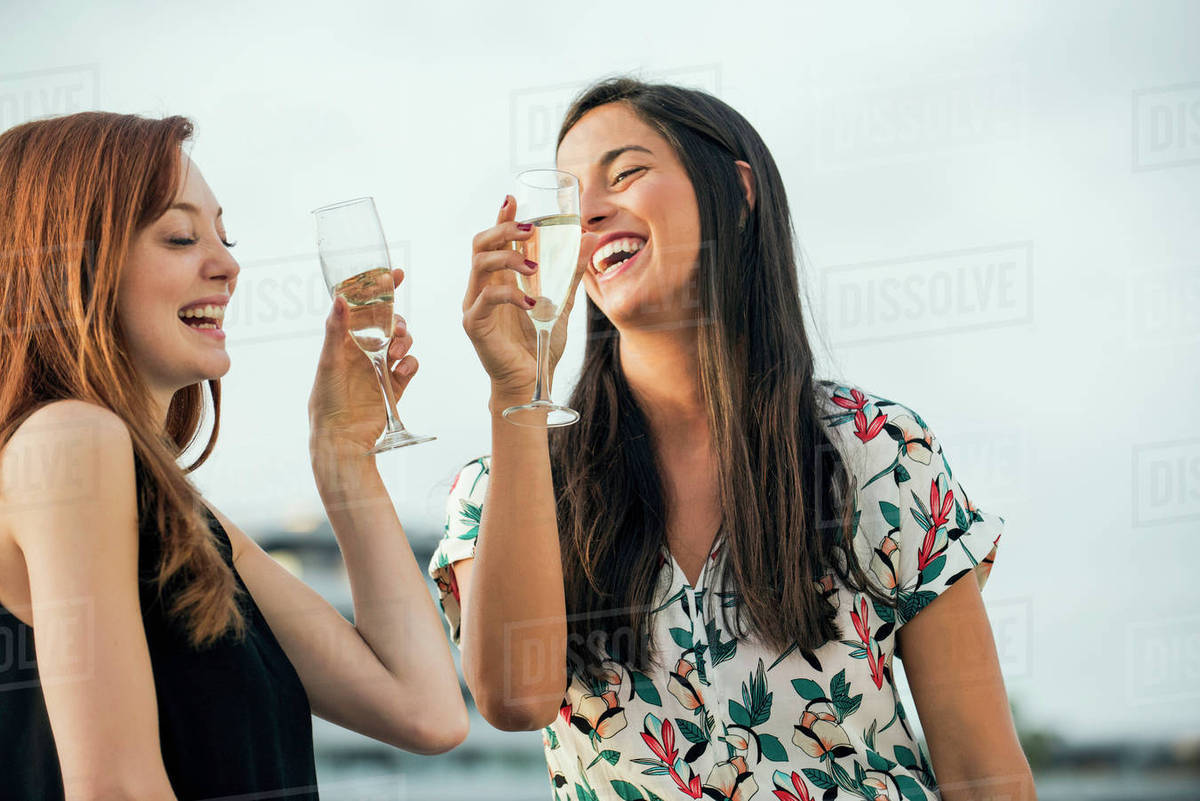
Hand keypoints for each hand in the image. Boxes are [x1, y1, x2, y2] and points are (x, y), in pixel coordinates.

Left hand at [309, 267, 415, 462]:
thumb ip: (337, 329)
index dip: (379, 289)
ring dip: (404, 342)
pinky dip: (409, 364)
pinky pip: (410, 366)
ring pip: (402, 341)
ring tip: (394, 355)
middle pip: (389, 322)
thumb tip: (342, 297)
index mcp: (345, 340)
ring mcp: (380, 367)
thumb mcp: (329, 361)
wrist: (342, 438)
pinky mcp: (394, 385)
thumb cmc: (326, 400)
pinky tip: (400, 371)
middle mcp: (363, 350)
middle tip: (396, 328)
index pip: (363, 307)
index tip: (395, 274)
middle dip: (397, 320)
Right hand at [462, 195, 595, 397]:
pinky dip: (510, 295)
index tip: (513, 199)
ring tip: (534, 267)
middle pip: (480, 244)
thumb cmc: (541, 345)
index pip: (495, 240)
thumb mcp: (562, 303)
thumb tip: (590, 239)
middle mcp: (482, 287)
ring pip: (479, 265)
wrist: (532, 382)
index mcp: (499, 279)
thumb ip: (571, 273)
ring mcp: (474, 305)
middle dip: (504, 230)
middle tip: (530, 230)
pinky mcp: (475, 324)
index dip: (501, 217)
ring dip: (508, 259)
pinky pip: (486, 299)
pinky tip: (531, 302)